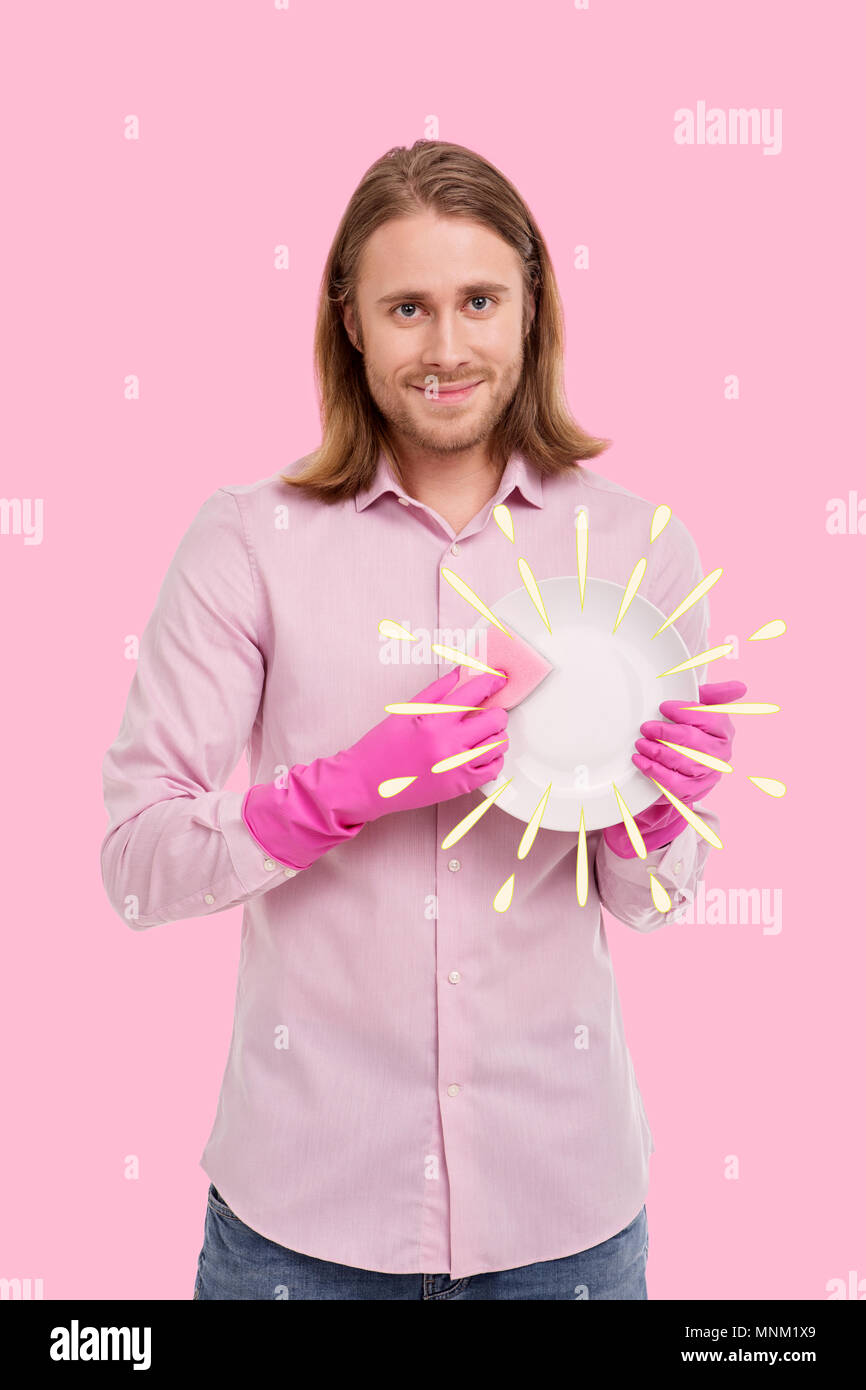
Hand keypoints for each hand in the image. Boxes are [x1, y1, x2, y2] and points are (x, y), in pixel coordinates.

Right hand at [242, 666, 508, 869]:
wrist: (364, 784)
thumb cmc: (381, 746)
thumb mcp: (404, 712)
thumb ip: (435, 692)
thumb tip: (460, 673)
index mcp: (432, 720)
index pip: (475, 693)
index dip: (491, 681)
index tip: (498, 678)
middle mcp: (447, 743)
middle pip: (494, 719)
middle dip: (496, 711)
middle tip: (489, 711)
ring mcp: (455, 767)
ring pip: (498, 744)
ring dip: (496, 735)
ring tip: (485, 733)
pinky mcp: (459, 787)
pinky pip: (492, 770)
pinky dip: (493, 758)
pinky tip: (483, 753)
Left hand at [602, 679, 746, 857]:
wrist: (684, 767)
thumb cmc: (692, 730)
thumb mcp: (701, 709)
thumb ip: (714, 695)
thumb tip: (741, 687)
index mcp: (724, 730)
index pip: (709, 718)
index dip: (685, 712)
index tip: (663, 707)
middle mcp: (721, 753)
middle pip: (694, 742)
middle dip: (667, 733)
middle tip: (646, 727)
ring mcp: (708, 774)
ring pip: (684, 764)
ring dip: (659, 753)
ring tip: (641, 744)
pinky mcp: (694, 791)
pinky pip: (675, 785)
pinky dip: (655, 773)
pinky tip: (641, 761)